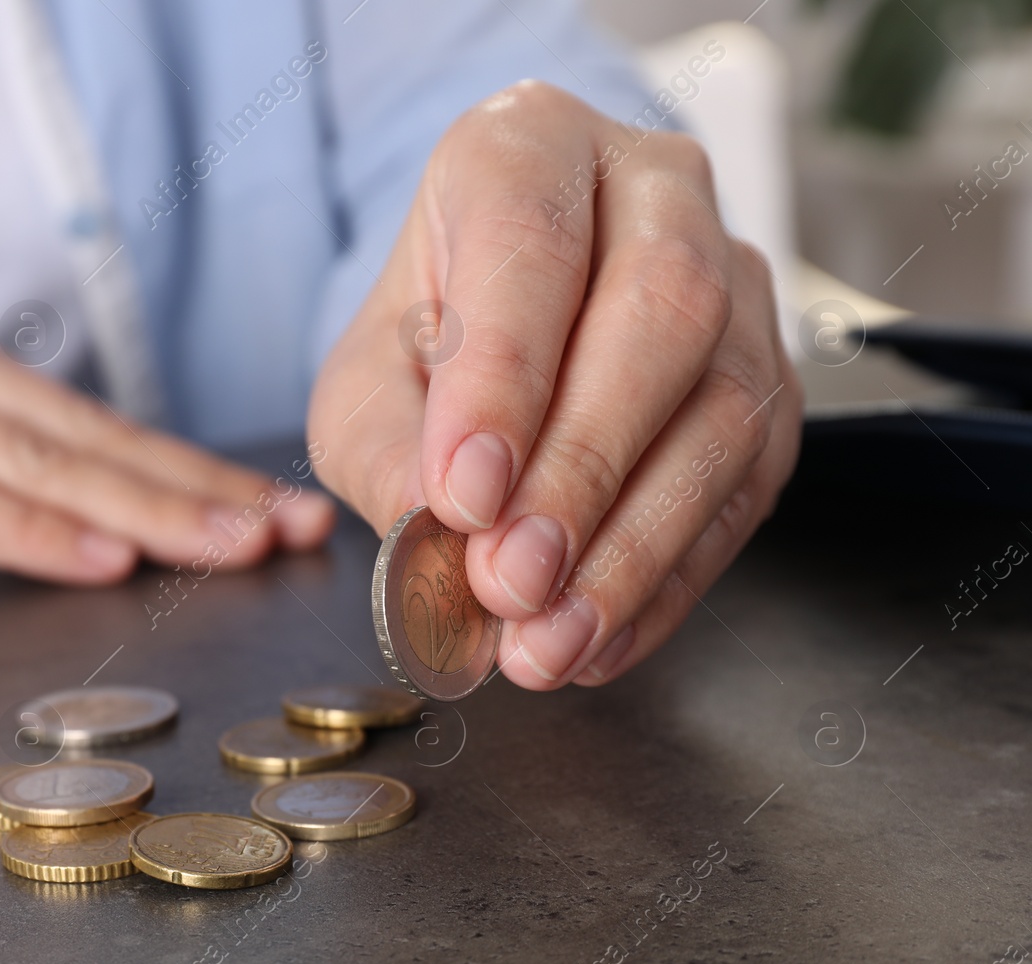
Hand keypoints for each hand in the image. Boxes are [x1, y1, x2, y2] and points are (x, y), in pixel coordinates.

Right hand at [0, 304, 332, 578]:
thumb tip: (44, 512)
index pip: (84, 424)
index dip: (183, 469)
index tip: (266, 507)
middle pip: (84, 438)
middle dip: (197, 489)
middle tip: (292, 526)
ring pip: (33, 462)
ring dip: (144, 509)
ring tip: (235, 545)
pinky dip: (29, 530)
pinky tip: (99, 557)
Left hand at [309, 82, 801, 689]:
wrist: (504, 320)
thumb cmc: (431, 334)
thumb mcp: (367, 381)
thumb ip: (389, 448)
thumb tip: (443, 537)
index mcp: (528, 147)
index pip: (532, 244)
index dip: (504, 378)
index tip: (464, 496)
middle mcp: (653, 190)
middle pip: (660, 313)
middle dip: (582, 468)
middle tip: (512, 581)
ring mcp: (736, 279)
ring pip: (725, 405)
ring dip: (634, 546)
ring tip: (550, 640)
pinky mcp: (772, 378)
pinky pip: (747, 485)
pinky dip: (671, 579)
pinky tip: (602, 639)